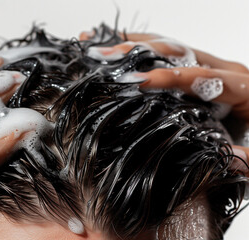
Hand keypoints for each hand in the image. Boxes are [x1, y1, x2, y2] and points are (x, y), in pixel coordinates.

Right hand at [80, 30, 248, 174]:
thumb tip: (230, 156)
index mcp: (242, 86)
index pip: (200, 77)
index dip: (167, 77)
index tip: (138, 81)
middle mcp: (221, 70)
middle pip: (176, 53)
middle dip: (138, 52)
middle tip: (106, 57)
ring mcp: (206, 68)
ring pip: (167, 49)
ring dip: (132, 47)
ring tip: (101, 50)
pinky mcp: (195, 74)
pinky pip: (166, 57)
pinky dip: (139, 50)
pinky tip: (115, 51)